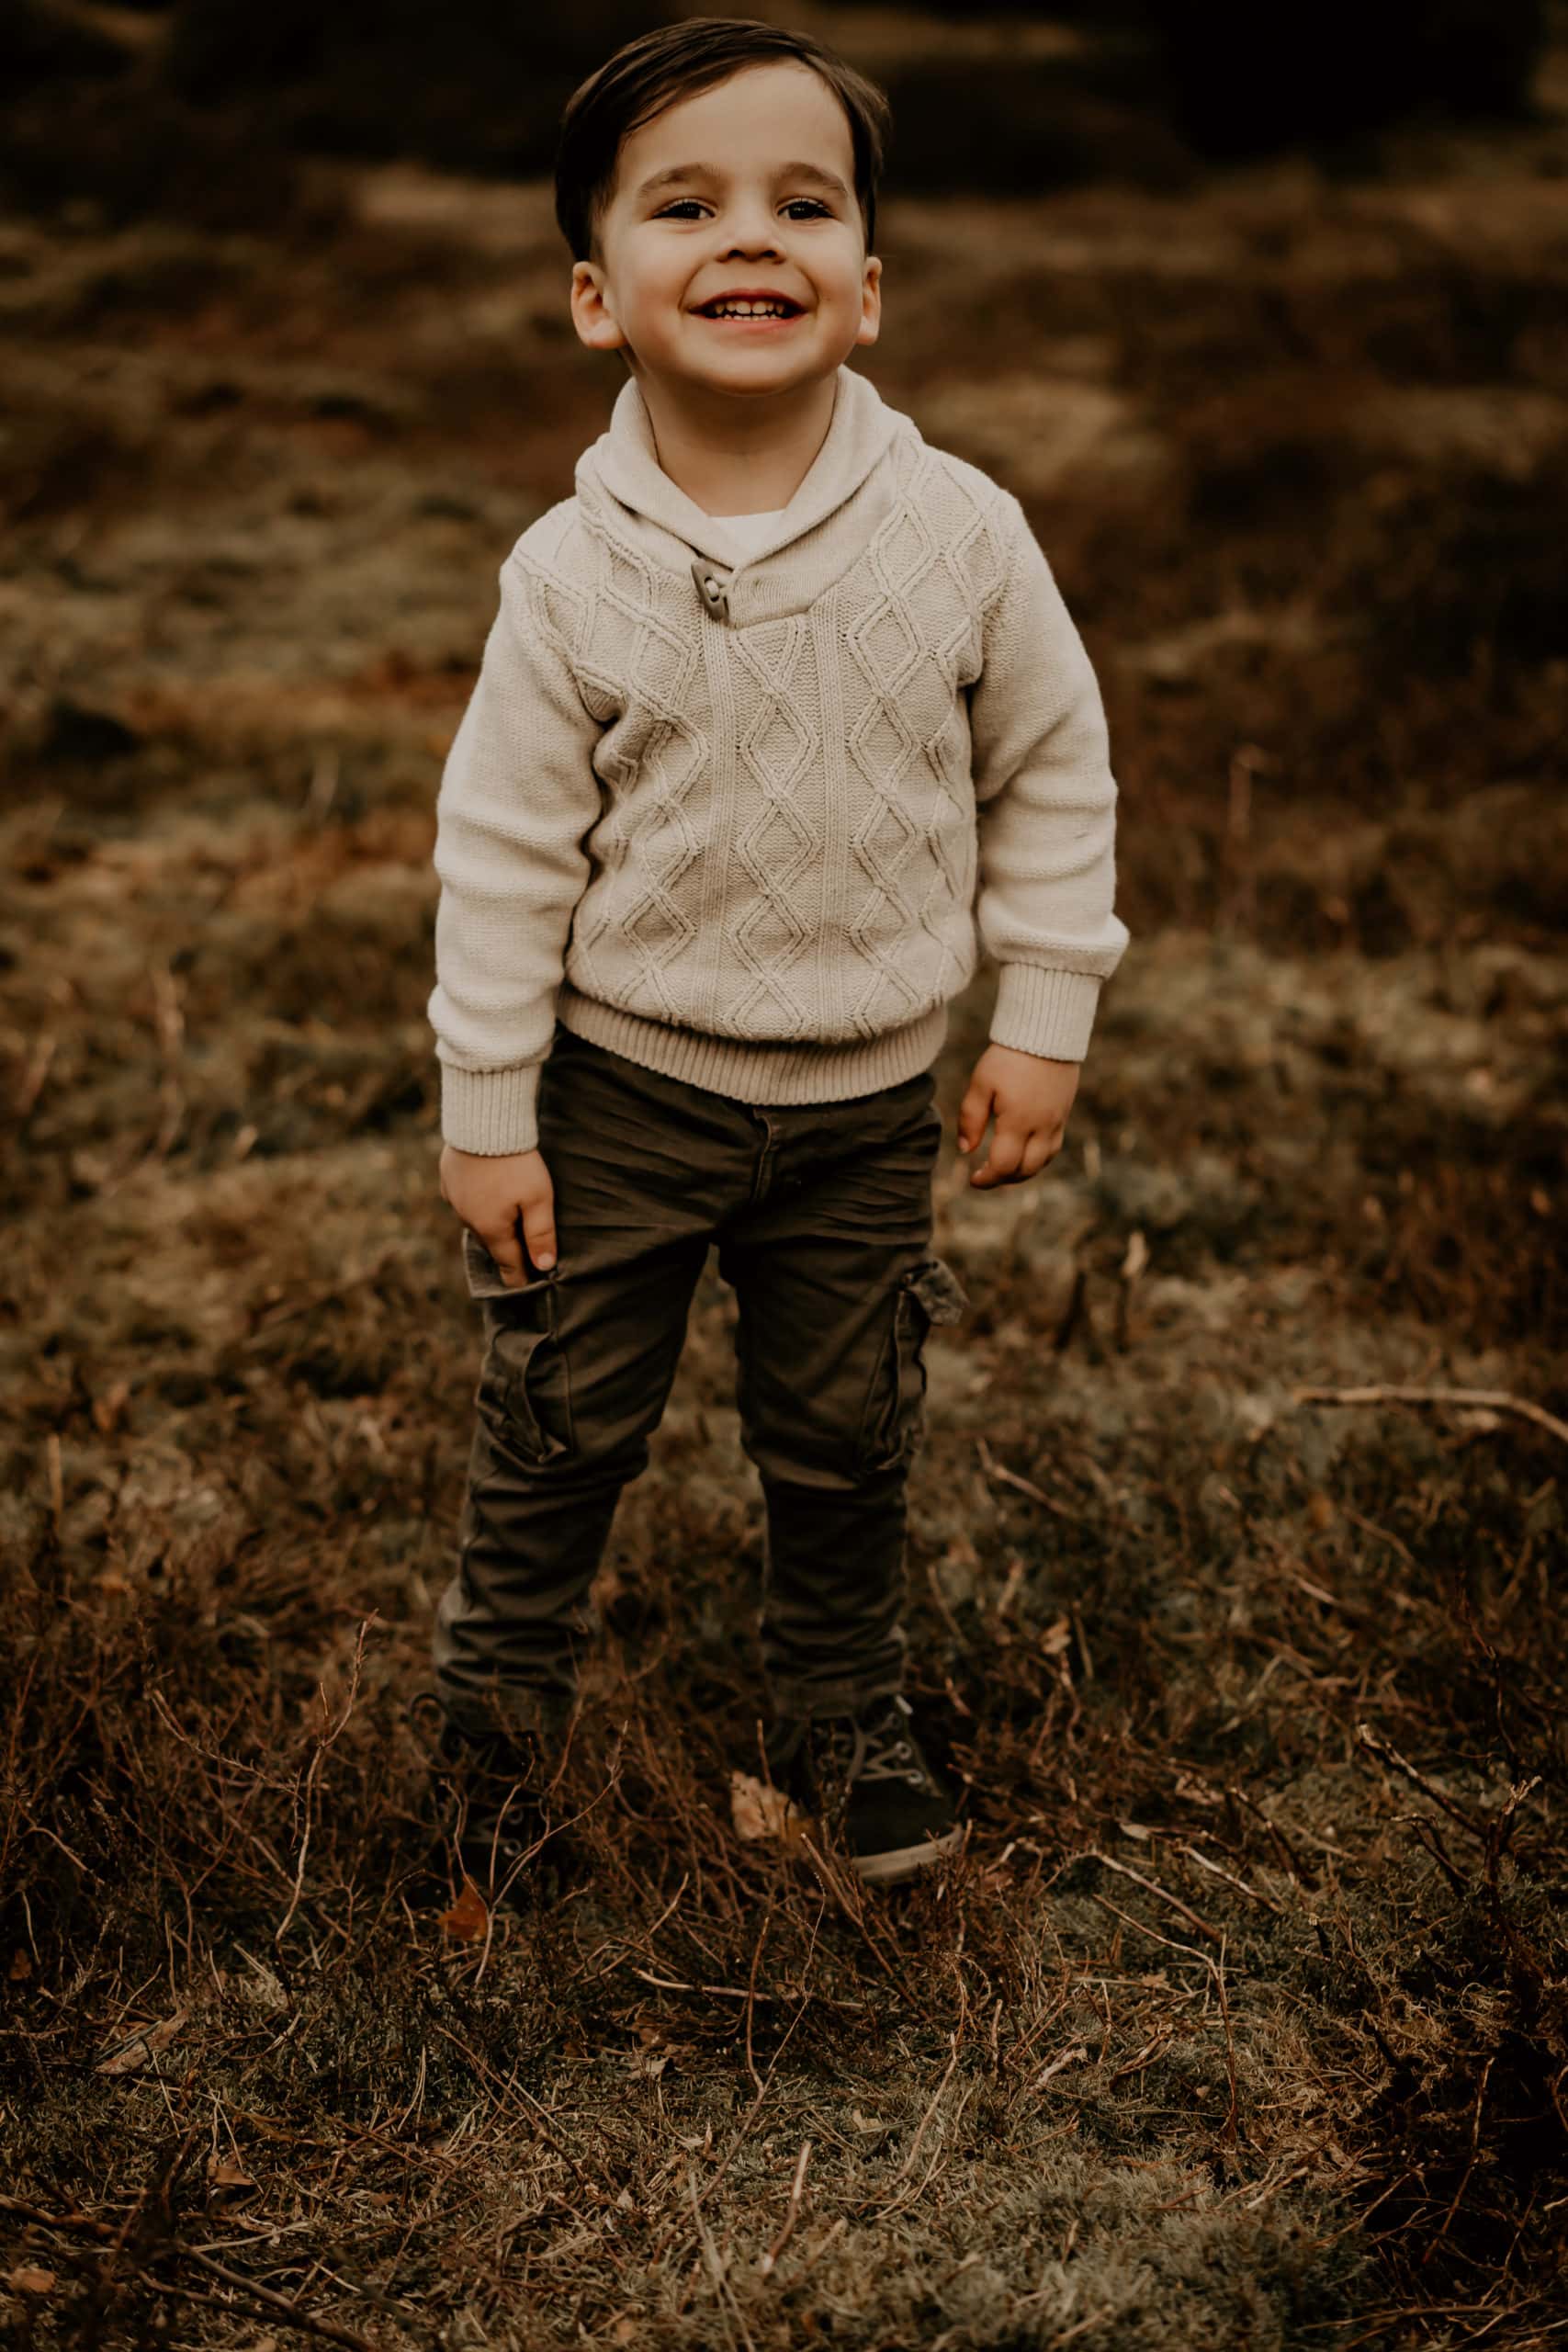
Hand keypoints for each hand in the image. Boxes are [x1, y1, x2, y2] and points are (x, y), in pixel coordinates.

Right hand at [438, 1143, 556, 1282]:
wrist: (482, 1122)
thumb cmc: (516, 1162)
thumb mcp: (538, 1198)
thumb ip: (541, 1234)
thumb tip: (544, 1266)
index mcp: (491, 1229)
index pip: (508, 1265)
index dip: (520, 1277)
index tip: (528, 1284)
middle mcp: (468, 1220)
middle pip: (493, 1244)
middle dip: (508, 1251)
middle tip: (524, 1253)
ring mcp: (454, 1201)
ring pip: (477, 1223)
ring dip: (492, 1225)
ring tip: (508, 1222)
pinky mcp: (448, 1181)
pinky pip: (465, 1202)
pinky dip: (478, 1204)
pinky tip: (487, 1195)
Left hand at [957, 1043, 1078, 1189]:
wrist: (1046, 1032)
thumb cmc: (1009, 1056)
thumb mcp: (981, 1084)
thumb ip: (970, 1119)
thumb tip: (965, 1150)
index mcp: (1018, 1121)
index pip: (1004, 1165)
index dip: (987, 1179)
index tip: (972, 1179)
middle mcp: (1041, 1126)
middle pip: (1026, 1170)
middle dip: (1004, 1179)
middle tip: (985, 1176)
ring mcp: (1056, 1121)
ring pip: (1043, 1161)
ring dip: (1023, 1172)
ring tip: (1003, 1168)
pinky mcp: (1063, 1113)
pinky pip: (1053, 1147)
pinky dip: (1038, 1158)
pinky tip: (1023, 1152)